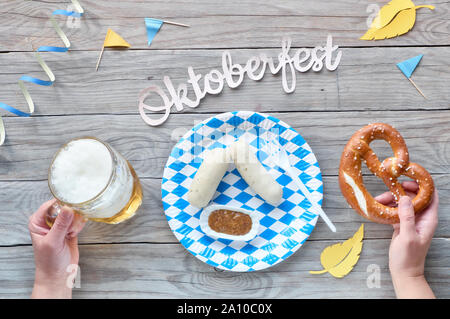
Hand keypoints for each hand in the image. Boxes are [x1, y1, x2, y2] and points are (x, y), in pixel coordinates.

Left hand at [28, 199, 85, 298]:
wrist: (59, 276)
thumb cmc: (49, 262)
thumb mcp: (53, 242)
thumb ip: (60, 225)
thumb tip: (67, 208)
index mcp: (37, 222)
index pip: (49, 205)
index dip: (61, 204)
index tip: (71, 206)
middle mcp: (47, 222)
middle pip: (62, 207)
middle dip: (70, 214)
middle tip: (71, 224)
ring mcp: (59, 225)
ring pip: (72, 213)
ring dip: (75, 222)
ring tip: (71, 233)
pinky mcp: (70, 229)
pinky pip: (78, 220)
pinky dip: (79, 225)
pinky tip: (74, 234)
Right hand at [375, 181, 437, 297]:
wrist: (403, 271)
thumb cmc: (409, 257)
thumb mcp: (408, 236)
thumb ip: (407, 217)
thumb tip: (404, 198)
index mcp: (428, 219)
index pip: (430, 196)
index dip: (422, 185)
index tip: (408, 179)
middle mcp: (421, 218)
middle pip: (414, 197)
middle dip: (401, 190)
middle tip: (389, 188)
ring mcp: (411, 220)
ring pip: (402, 202)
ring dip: (391, 199)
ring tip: (379, 200)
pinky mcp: (402, 224)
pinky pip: (395, 210)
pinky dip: (387, 207)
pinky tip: (379, 207)